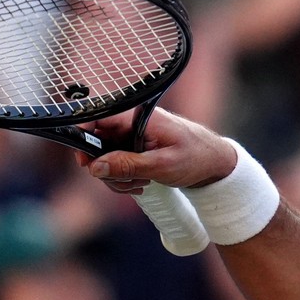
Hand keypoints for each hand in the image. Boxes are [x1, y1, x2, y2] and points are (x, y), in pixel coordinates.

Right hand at [78, 109, 238, 192]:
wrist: (216, 163)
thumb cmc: (196, 157)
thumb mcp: (162, 165)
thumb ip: (127, 165)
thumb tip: (95, 167)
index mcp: (138, 117)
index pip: (97, 116)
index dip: (83, 136)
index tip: (85, 161)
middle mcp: (132, 123)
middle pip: (97, 143)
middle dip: (105, 168)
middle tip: (125, 181)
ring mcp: (133, 136)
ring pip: (105, 157)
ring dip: (116, 176)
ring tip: (140, 183)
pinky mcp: (135, 149)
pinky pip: (116, 164)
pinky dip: (123, 177)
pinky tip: (141, 183)